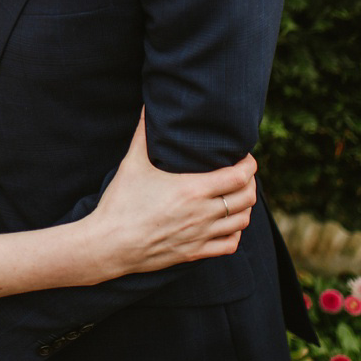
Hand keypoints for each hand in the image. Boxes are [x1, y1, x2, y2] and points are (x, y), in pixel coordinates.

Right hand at [95, 113, 256, 275]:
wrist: (109, 244)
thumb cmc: (120, 203)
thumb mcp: (131, 164)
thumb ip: (142, 134)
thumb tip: (146, 108)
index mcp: (192, 189)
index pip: (239, 176)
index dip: (249, 165)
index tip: (245, 157)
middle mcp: (202, 213)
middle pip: (247, 198)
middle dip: (250, 183)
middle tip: (241, 174)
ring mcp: (200, 235)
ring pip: (242, 221)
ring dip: (244, 207)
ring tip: (236, 196)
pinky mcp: (194, 253)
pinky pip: (230, 245)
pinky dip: (235, 232)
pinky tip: (226, 223)